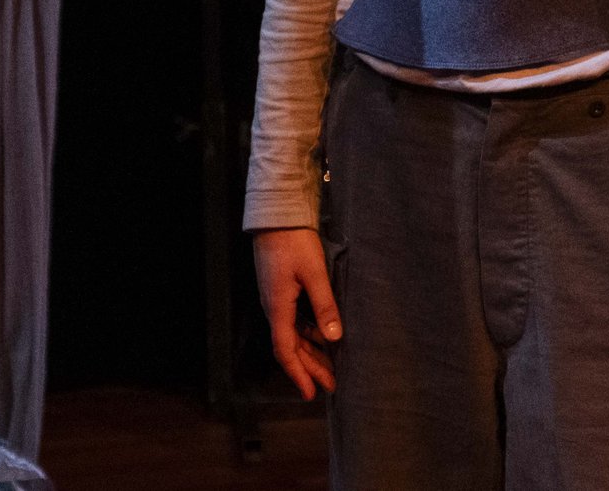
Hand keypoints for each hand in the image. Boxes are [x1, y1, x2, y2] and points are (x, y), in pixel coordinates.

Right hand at [253, 227, 341, 398]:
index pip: (286, 351)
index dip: (300, 373)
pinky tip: (323, 336)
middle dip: (310, 368)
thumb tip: (334, 337)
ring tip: (330, 365)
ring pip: (293, 335)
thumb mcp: (314, 274)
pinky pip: (294, 321)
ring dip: (310, 352)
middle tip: (330, 385)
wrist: (277, 217)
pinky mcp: (281, 291)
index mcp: (278, 308)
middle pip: (290, 347)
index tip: (313, 392)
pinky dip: (308, 333)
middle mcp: (274, 309)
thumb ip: (325, 305)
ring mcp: (277, 300)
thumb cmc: (295, 243)